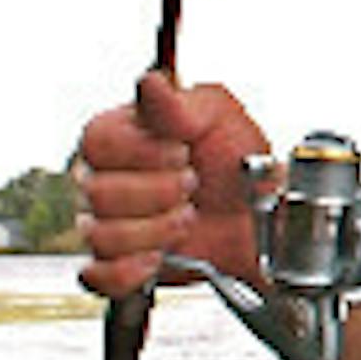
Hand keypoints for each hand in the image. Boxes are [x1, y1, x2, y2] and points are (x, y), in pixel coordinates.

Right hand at [75, 72, 267, 296]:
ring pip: (100, 234)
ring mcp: (106, 222)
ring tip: (188, 217)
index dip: (143, 151)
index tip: (183, 152)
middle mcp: (105, 177)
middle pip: (96, 191)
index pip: (97, 140)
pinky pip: (96, 275)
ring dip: (156, 229)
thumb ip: (183, 104)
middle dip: (158, 192)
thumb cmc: (241, 164)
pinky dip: (130, 269)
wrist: (263, 218)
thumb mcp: (222, 119)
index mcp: (121, 136)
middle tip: (192, 186)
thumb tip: (150, 84)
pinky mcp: (116, 264)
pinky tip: (158, 255)